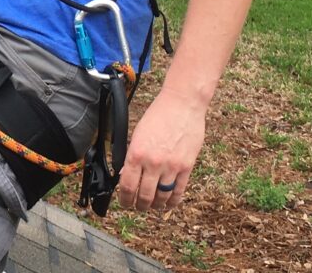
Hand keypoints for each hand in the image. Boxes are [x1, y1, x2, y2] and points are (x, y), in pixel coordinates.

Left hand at [116, 88, 207, 211]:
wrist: (182, 104)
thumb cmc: (159, 115)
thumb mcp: (137, 134)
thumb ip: (132, 155)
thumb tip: (126, 174)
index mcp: (136, 153)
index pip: (127, 186)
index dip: (124, 199)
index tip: (124, 202)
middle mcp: (153, 163)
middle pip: (144, 196)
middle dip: (139, 206)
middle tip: (137, 207)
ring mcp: (171, 166)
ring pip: (161, 197)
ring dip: (155, 206)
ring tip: (152, 206)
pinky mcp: (186, 167)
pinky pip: (179, 191)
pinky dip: (172, 201)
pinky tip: (168, 203)